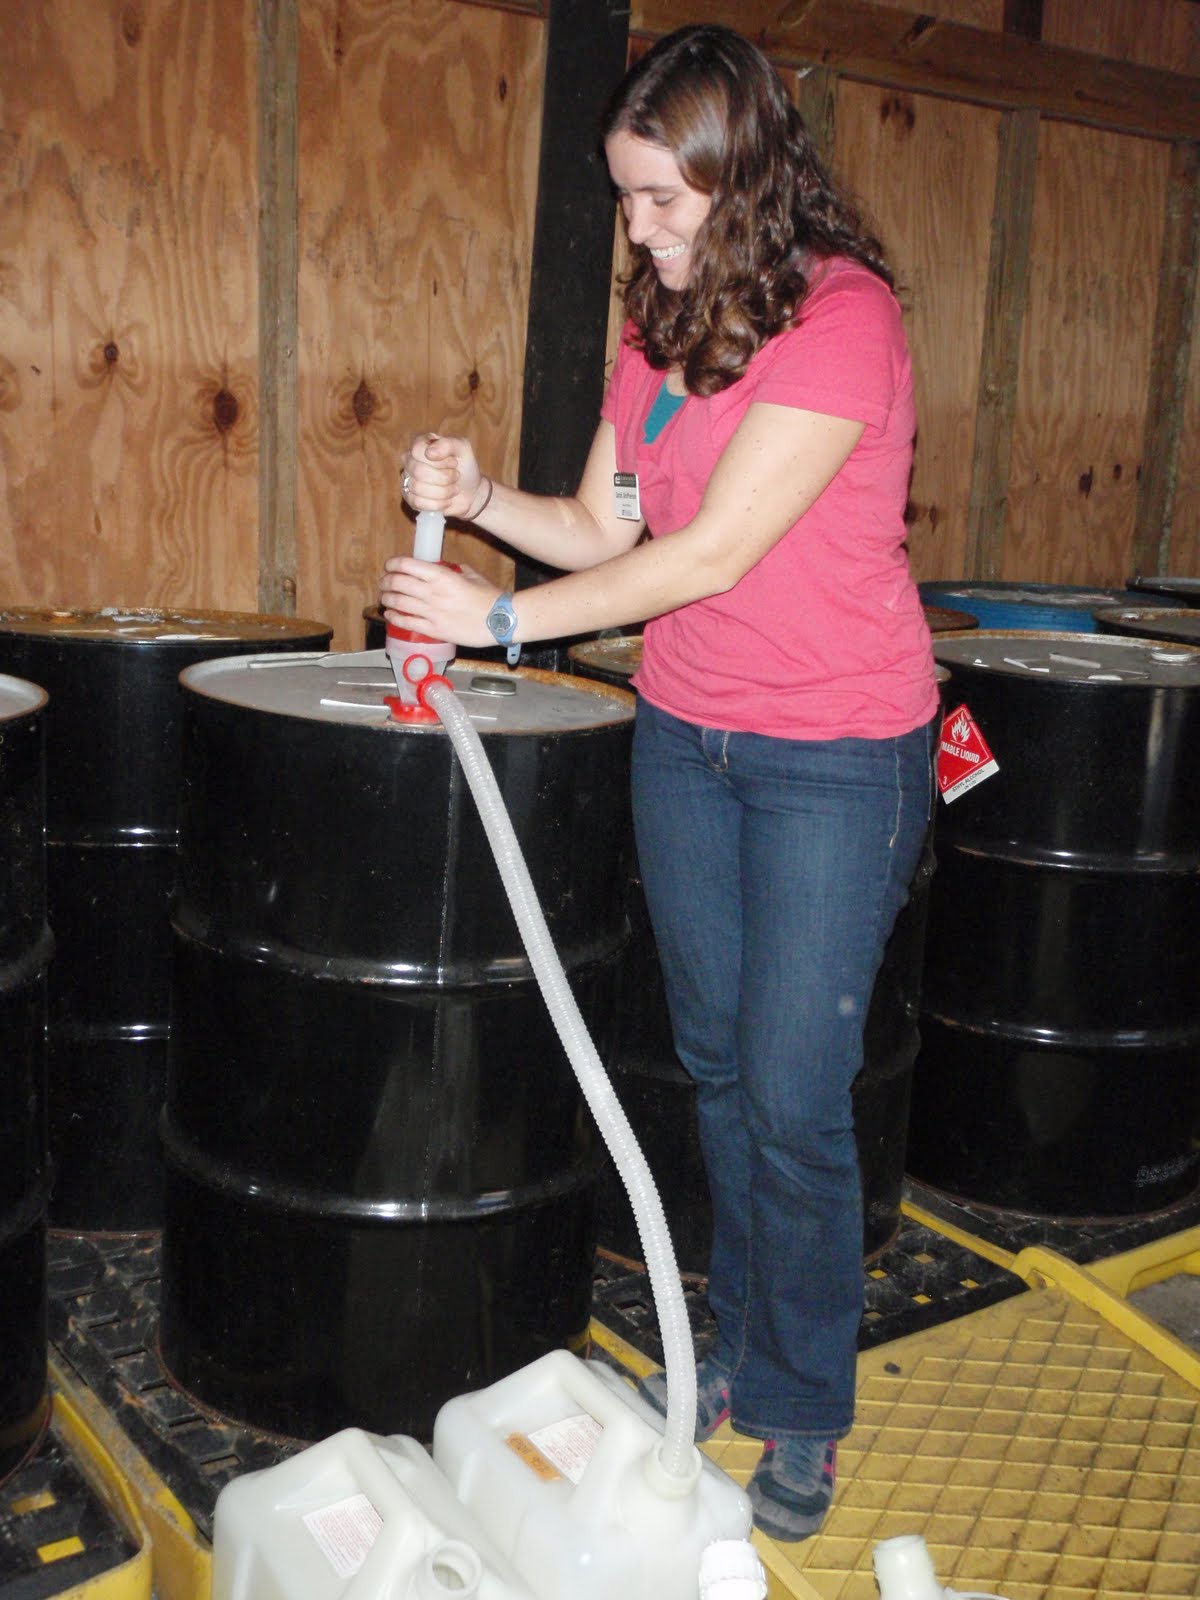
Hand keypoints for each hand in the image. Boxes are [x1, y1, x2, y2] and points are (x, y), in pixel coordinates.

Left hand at [379, 557, 502, 647]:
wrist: (501, 621)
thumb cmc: (490, 597)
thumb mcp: (472, 575)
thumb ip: (454, 570)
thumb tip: (443, 568)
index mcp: (442, 576)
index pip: (407, 565)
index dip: (393, 564)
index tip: (390, 566)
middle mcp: (433, 593)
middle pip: (398, 583)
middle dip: (386, 581)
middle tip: (385, 582)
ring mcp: (432, 612)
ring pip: (398, 603)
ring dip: (387, 598)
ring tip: (385, 597)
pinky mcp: (434, 630)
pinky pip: (407, 622)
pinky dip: (394, 617)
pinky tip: (390, 614)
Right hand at [401, 432, 487, 519]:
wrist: (472, 493)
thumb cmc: (465, 467)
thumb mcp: (463, 449)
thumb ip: (448, 444)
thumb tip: (429, 453)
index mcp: (420, 444)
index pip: (418, 450)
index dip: (439, 460)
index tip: (454, 463)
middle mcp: (410, 460)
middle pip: (418, 471)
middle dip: (444, 477)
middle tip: (456, 476)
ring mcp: (408, 479)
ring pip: (417, 488)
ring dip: (443, 491)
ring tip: (453, 489)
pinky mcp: (410, 498)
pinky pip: (417, 503)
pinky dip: (437, 504)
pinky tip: (447, 501)